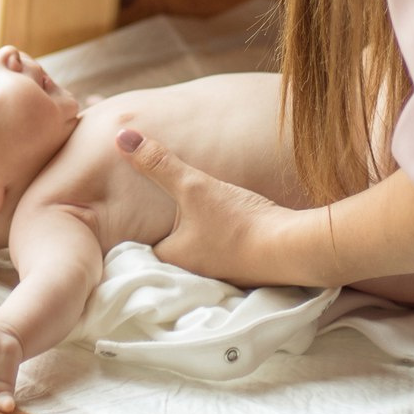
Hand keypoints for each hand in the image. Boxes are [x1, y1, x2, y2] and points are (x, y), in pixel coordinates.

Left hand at [116, 127, 303, 282]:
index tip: (132, 213)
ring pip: (196, 253)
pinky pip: (221, 255)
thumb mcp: (193, 186)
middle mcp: (191, 273)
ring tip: (191, 217)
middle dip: (167, 233)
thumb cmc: (238, 220)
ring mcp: (220, 276)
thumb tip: (121, 137)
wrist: (292, 246)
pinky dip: (219, 242)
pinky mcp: (244, 271)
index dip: (137, 227)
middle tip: (160, 211)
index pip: (141, 245)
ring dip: (194, 238)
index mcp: (171, 259)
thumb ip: (159, 164)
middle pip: (169, 250)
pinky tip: (226, 226)